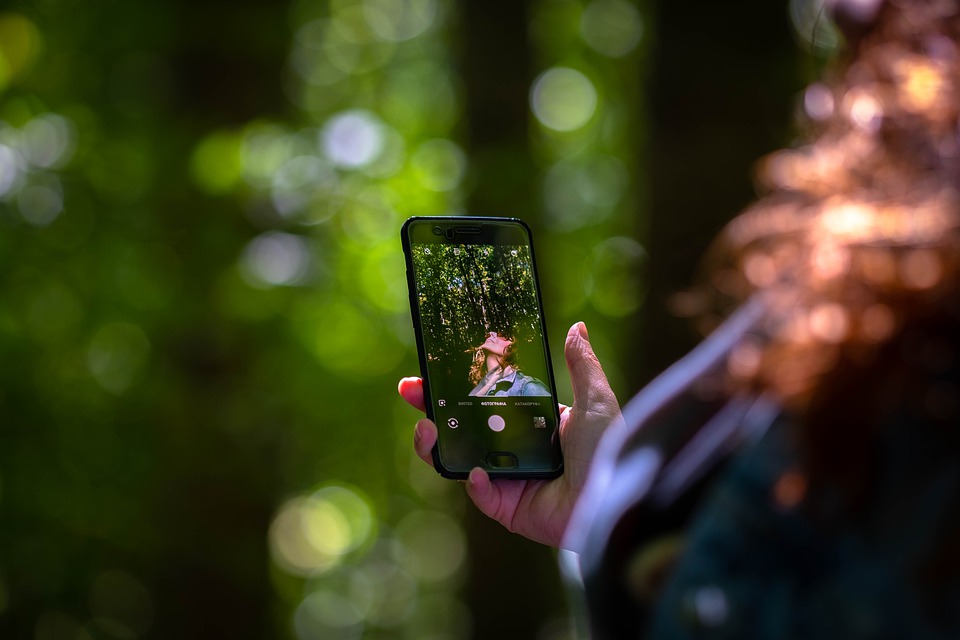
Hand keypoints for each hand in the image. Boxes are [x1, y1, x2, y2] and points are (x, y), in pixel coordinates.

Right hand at [397, 322, 622, 547]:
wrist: (618, 498)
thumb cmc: (611, 449)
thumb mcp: (596, 399)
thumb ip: (582, 365)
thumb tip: (577, 327)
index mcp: (533, 424)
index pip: (485, 401)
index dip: (456, 387)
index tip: (430, 369)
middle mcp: (516, 451)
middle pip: (462, 429)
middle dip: (431, 411)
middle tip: (410, 390)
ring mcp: (510, 481)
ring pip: (460, 461)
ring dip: (436, 446)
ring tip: (426, 429)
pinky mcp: (510, 509)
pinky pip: (483, 496)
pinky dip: (475, 483)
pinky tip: (478, 472)